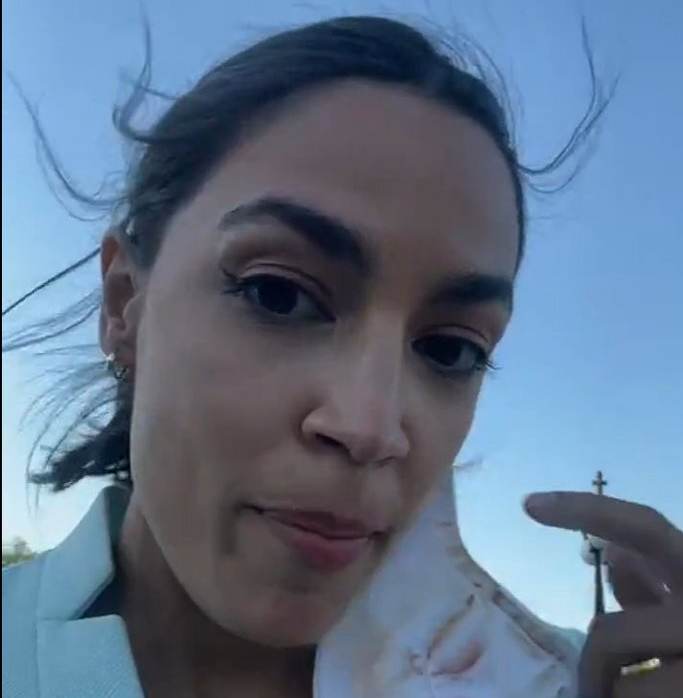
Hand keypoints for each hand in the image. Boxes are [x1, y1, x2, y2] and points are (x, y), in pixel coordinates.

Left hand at [524, 492, 682, 697]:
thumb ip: (654, 584)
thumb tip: (612, 552)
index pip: (644, 527)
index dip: (587, 510)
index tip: (529, 503)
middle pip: (609, 635)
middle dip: (596, 666)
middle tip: (598, 686)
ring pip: (620, 686)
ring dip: (612, 696)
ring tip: (629, 692)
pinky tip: (651, 695)